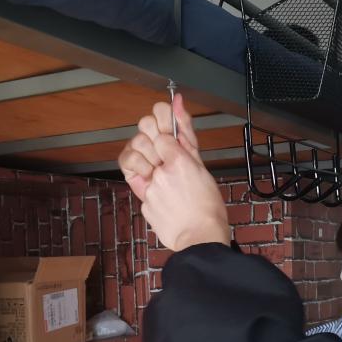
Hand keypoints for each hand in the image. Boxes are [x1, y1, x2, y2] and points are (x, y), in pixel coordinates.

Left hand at [119, 94, 230, 251]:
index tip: (167, 137)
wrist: (200, 238)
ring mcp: (150, 189)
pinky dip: (149, 187)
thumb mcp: (202, 166)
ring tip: (158, 171)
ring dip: (143, 161)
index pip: (161, 131)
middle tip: (159, 151)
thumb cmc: (208, 206)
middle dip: (148, 141)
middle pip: (140, 138)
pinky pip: (139, 185)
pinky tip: (164, 195)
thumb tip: (176, 102)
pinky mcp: (144, 203)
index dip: (164, 132)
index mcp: (180, 161)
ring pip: (133, 159)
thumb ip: (186, 134)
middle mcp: (162, 173)